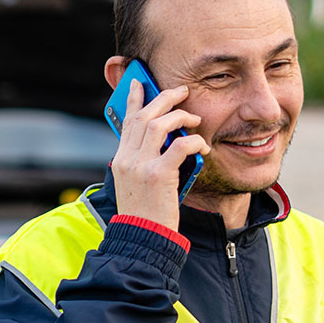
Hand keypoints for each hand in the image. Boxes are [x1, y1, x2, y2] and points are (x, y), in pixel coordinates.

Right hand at [110, 79, 208, 231]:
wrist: (141, 239)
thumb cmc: (144, 216)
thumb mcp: (135, 185)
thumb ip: (144, 163)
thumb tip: (166, 145)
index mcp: (121, 159)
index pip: (125, 121)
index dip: (133, 99)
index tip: (140, 83)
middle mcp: (126, 159)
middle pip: (143, 116)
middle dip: (164, 99)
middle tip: (181, 92)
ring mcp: (140, 166)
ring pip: (158, 125)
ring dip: (180, 117)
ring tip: (195, 119)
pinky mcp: (157, 175)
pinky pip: (178, 147)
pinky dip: (193, 142)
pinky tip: (202, 147)